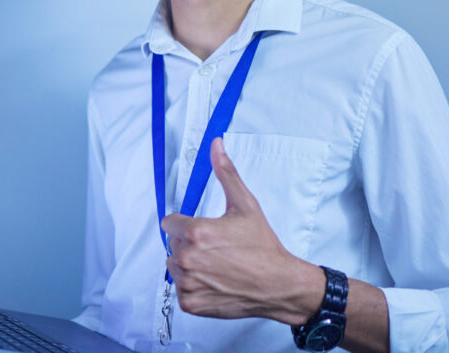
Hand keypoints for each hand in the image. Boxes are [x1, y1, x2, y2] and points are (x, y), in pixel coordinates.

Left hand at [160, 137, 324, 324]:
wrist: (279, 284)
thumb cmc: (263, 246)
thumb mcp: (245, 205)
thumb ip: (226, 173)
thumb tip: (215, 145)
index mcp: (195, 232)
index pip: (169, 224)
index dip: (186, 225)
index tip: (205, 232)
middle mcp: (186, 258)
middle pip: (173, 245)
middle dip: (190, 246)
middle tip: (217, 250)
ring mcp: (187, 283)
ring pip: (175, 268)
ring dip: (191, 267)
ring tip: (218, 267)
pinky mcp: (190, 303)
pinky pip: (182, 290)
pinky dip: (195, 288)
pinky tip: (216, 283)